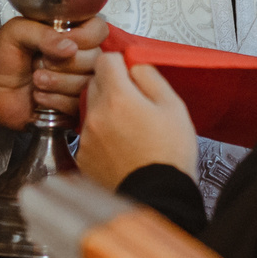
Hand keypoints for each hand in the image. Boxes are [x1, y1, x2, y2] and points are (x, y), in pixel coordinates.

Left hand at [0, 14, 109, 131]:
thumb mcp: (14, 33)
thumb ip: (42, 32)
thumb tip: (69, 46)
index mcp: (68, 32)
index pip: (98, 30)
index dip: (84, 38)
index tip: (65, 43)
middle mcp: (77, 56)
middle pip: (97, 59)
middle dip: (66, 64)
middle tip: (41, 63)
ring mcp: (76, 82)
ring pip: (89, 84)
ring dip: (59, 84)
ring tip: (36, 80)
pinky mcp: (72, 106)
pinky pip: (79, 106)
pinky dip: (57, 102)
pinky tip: (40, 97)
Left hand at [74, 53, 197, 191]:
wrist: (158, 197)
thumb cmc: (170, 154)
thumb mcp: (173, 106)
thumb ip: (150, 77)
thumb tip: (134, 64)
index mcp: (118, 98)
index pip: (105, 60)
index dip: (120, 62)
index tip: (129, 72)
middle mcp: (95, 115)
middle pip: (94, 83)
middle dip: (112, 86)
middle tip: (134, 102)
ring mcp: (86, 138)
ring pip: (90, 109)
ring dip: (106, 111)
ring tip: (130, 128)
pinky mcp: (83, 157)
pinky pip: (88, 133)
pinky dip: (101, 134)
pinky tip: (121, 146)